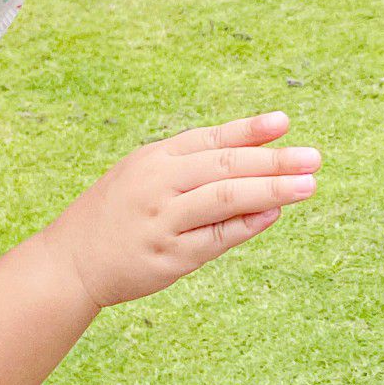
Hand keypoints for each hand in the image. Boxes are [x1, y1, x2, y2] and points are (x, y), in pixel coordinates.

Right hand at [43, 114, 317, 308]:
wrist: (70, 261)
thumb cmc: (117, 214)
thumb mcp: (144, 175)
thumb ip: (194, 165)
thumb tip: (256, 153)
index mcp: (154, 159)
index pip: (210, 138)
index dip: (248, 130)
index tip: (285, 122)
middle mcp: (158, 184)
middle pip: (224, 166)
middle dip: (272, 160)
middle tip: (313, 158)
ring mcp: (163, 220)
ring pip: (224, 198)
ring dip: (270, 189)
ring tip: (307, 184)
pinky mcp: (169, 257)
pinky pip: (216, 238)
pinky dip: (248, 224)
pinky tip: (274, 214)